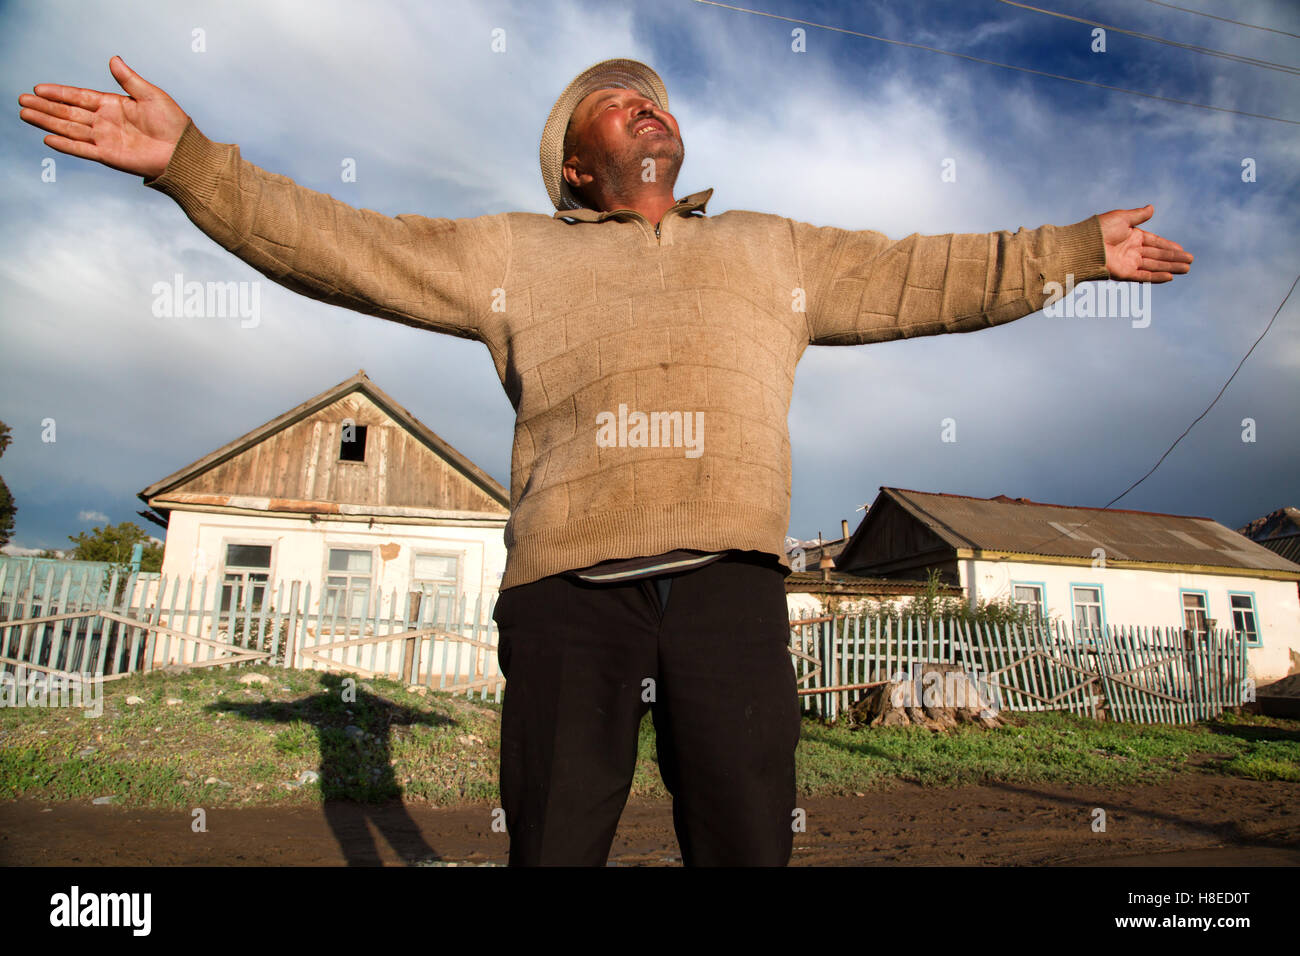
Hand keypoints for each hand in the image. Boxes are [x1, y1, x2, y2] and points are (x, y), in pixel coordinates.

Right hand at [17, 56, 189, 179]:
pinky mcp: (109, 156)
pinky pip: (82, 149)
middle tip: (21, 101)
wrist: (184, 153)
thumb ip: (129, 80)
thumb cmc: (174, 124)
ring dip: (47, 122)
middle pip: (68, 113)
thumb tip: (113, 59)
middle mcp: (106, 122)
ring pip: (69, 129)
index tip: (38, 89)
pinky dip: (66, 144)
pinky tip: (48, 138)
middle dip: (45, 107)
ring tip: (25, 114)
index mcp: (114, 105)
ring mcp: (106, 139)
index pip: (79, 97)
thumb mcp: (151, 95)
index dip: (59, 93)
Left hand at [1098, 205, 1192, 281]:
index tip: (1182, 249)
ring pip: (1154, 266)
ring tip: (1187, 268)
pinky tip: (1170, 277)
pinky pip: (1143, 276)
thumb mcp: (1123, 218)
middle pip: (1158, 255)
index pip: (1155, 242)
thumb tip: (1152, 207)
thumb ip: (1139, 215)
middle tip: (1190, 261)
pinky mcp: (1124, 273)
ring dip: (1171, 267)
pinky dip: (1156, 277)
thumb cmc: (1100, 229)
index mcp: (1132, 237)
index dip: (1169, 246)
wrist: (1084, 244)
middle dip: (1174, 258)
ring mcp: (1128, 262)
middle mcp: (1132, 250)